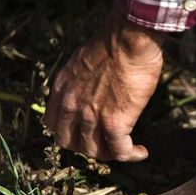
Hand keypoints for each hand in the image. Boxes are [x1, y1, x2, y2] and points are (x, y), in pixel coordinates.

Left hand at [45, 7, 164, 161]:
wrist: (129, 39)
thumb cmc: (114, 43)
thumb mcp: (82, 61)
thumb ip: (81, 81)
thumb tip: (94, 90)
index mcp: (62, 89)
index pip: (53, 125)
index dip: (69, 133)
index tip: (85, 131)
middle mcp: (71, 106)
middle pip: (69, 143)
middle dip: (87, 147)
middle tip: (105, 142)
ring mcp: (92, 117)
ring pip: (94, 151)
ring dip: (110, 153)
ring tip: (126, 147)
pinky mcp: (115, 123)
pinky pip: (120, 151)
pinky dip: (131, 155)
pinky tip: (142, 151)